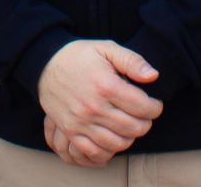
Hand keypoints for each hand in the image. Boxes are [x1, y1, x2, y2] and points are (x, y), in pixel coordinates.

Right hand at [37, 40, 161, 166]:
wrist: (45, 64)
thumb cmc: (79, 56)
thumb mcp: (106, 48)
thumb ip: (132, 61)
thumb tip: (153, 76)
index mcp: (106, 85)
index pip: (143, 107)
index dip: (155, 107)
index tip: (154, 104)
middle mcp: (93, 107)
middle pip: (133, 127)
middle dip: (146, 123)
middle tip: (144, 116)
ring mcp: (81, 122)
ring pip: (117, 143)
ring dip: (130, 137)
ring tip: (130, 125)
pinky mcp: (70, 131)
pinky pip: (94, 151)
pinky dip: (108, 150)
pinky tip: (113, 139)